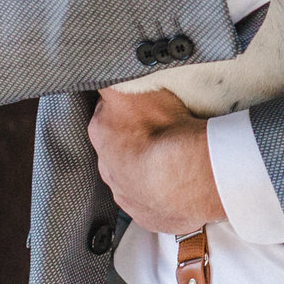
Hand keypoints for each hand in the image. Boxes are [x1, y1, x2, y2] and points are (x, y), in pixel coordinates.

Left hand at [89, 87, 223, 234]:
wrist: (187, 177)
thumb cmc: (163, 129)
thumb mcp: (132, 87)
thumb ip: (113, 77)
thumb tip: (97, 66)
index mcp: (101, 133)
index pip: (107, 114)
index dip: (127, 109)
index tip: (145, 106)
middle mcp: (108, 169)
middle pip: (119, 149)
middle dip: (137, 142)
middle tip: (164, 130)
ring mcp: (130, 197)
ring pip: (136, 179)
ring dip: (151, 170)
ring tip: (177, 159)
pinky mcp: (152, 217)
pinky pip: (157, 204)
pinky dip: (166, 195)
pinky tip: (182, 183)